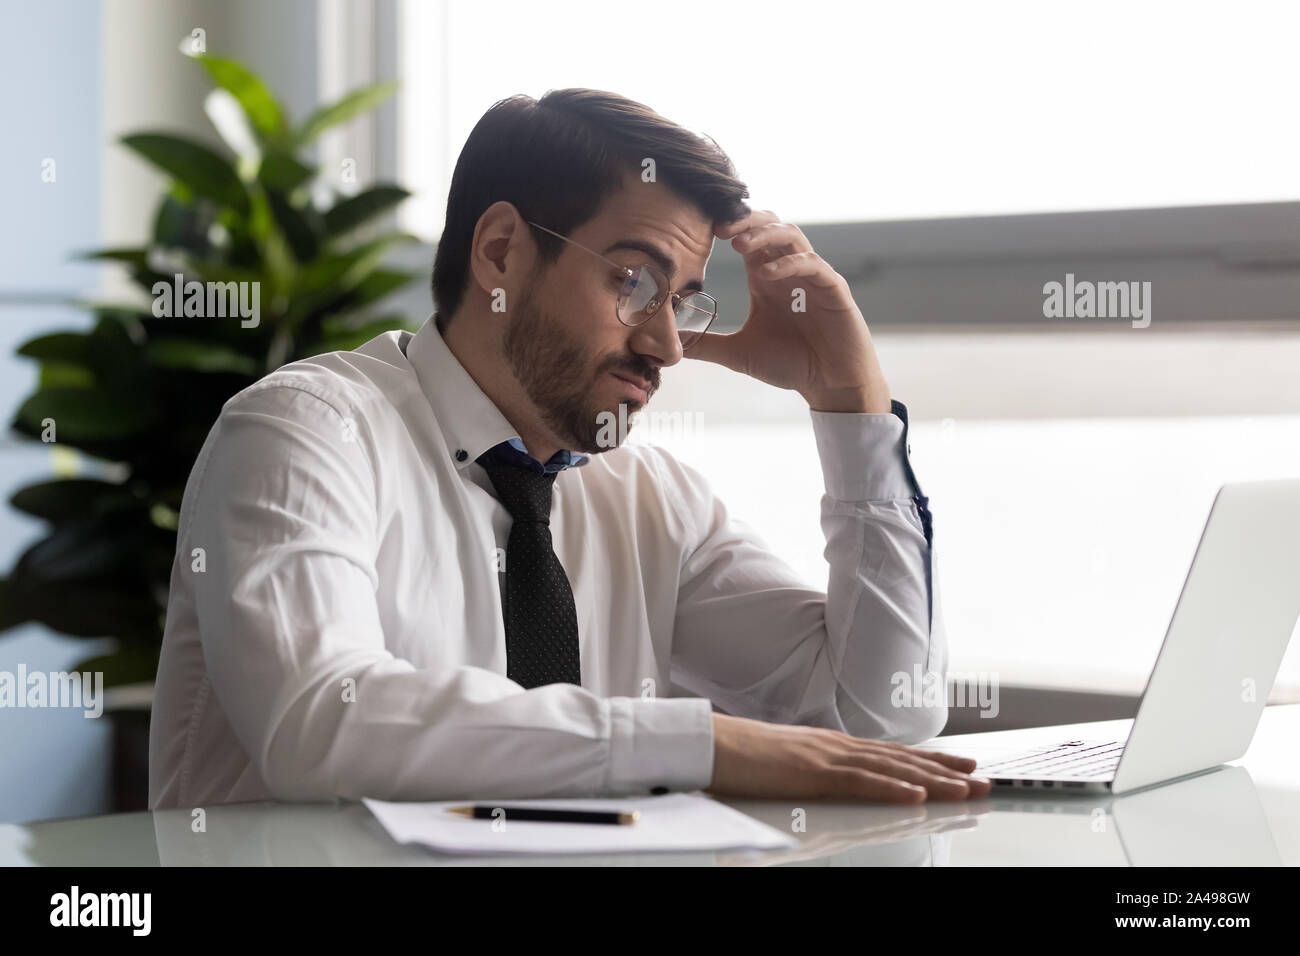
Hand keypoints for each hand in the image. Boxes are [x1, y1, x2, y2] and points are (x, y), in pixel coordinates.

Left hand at [687, 210, 890, 413]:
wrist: (830, 385)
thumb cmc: (792, 364)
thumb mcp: (739, 354)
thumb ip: (707, 346)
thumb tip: (671, 347)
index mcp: (767, 277)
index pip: (748, 237)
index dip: (729, 226)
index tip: (702, 229)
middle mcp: (789, 270)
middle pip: (770, 225)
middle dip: (744, 221)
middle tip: (718, 228)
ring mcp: (813, 277)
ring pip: (792, 236)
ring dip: (765, 235)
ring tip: (739, 244)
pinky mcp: (834, 289)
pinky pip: (813, 265)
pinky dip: (789, 264)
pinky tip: (766, 275)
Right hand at [705, 713, 990, 802]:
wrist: (713, 744)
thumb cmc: (743, 757)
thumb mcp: (790, 765)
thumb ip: (816, 772)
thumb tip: (835, 784)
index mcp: (832, 746)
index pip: (892, 754)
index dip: (929, 760)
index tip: (960, 767)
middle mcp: (837, 746)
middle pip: (902, 758)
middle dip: (945, 769)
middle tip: (983, 778)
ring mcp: (827, 757)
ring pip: (891, 768)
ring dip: (932, 779)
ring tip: (965, 788)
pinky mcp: (813, 773)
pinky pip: (860, 782)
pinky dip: (891, 787)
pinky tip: (915, 794)